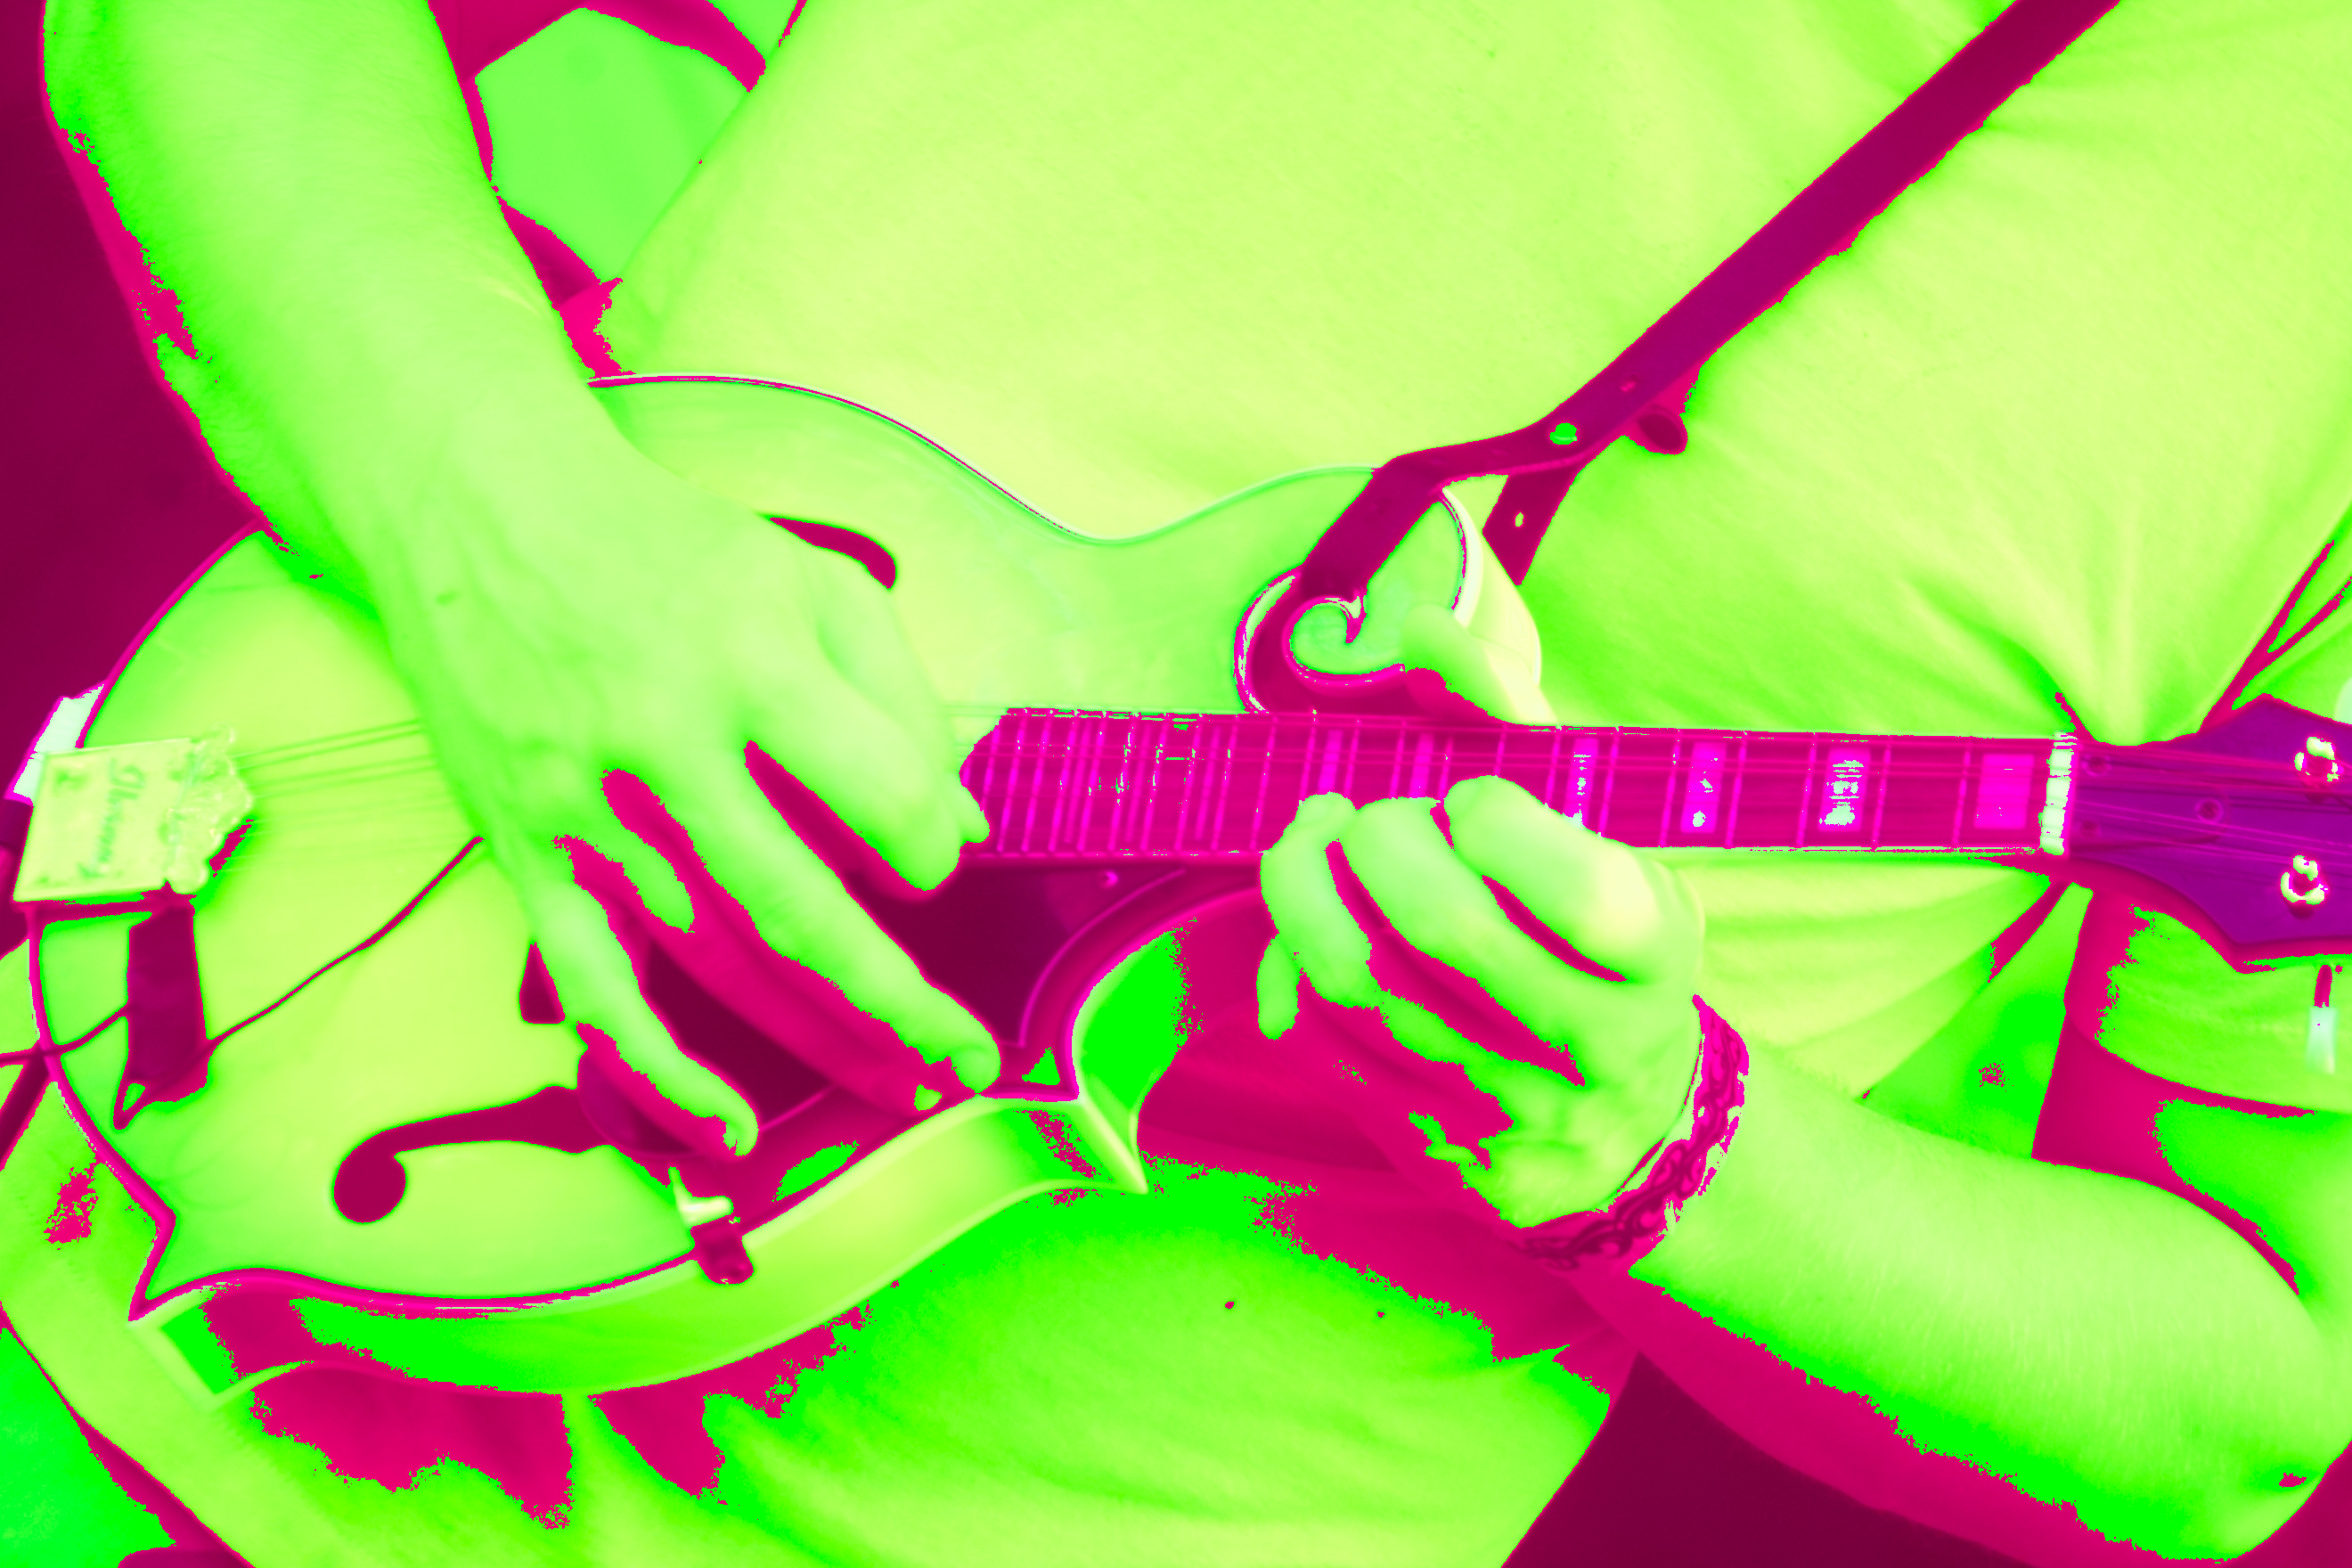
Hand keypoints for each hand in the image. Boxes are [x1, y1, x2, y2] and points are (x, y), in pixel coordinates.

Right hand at [368, 436, 997, 1155]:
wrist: (480, 506)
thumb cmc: (672, 550)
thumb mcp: (811, 578)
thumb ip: (901, 696)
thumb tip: (963, 827)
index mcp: (754, 657)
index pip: (875, 789)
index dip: (927, 845)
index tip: (935, 862)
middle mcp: (666, 733)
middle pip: (795, 900)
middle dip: (897, 994)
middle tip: (971, 1053)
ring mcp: (584, 797)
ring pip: (707, 949)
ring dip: (809, 1028)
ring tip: (900, 1078)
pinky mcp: (523, 842)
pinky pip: (595, 980)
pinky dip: (659, 1063)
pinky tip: (727, 1124)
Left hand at [1258, 775, 1703, 1227]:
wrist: (1628, 1143)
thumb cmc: (1615, 981)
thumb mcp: (1642, 903)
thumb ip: (1555, 847)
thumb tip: (1418, 817)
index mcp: (1653, 966)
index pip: (1579, 892)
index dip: (1497, 824)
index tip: (1467, 807)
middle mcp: (1587, 1046)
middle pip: (1443, 926)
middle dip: (1381, 841)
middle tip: (1374, 822)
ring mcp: (1503, 1107)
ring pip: (1356, 983)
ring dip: (1305, 891)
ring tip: (1308, 847)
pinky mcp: (1430, 1143)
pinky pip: (1320, 1037)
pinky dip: (1290, 967)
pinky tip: (1299, 929)